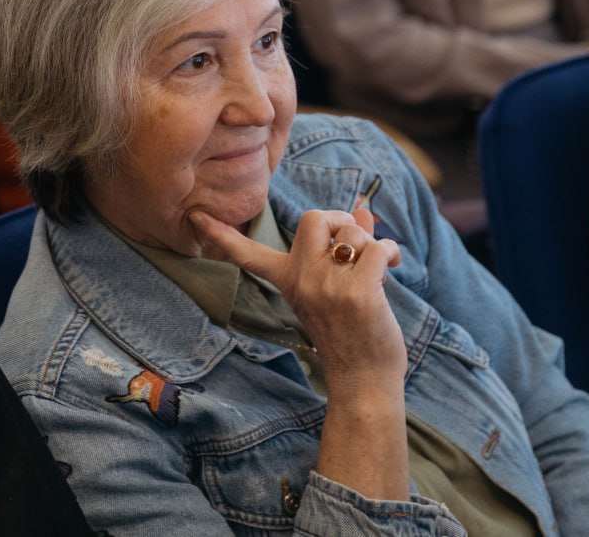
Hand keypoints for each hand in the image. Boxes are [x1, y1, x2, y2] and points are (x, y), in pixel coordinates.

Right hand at [190, 208, 405, 385]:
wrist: (362, 381)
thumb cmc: (351, 336)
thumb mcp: (334, 291)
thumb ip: (345, 248)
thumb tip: (362, 208)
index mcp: (288, 281)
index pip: (247, 255)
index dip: (221, 236)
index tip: (196, 217)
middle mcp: (302, 281)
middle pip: (314, 218)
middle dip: (340, 219)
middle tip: (354, 241)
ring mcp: (327, 287)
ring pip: (352, 232)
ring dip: (373, 242)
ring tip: (380, 265)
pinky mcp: (357, 293)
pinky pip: (377, 247)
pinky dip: (390, 251)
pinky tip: (392, 267)